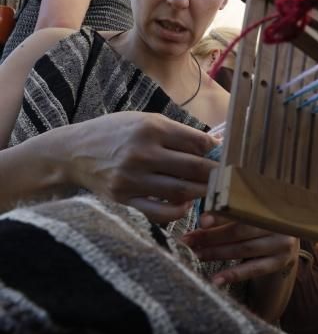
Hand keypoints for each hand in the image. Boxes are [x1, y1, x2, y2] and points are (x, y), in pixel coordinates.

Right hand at [66, 111, 217, 222]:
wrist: (72, 152)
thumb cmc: (114, 133)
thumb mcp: (144, 121)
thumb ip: (177, 133)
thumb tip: (215, 145)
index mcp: (151, 128)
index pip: (197, 143)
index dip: (218, 153)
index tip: (228, 159)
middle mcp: (142, 152)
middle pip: (194, 168)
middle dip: (216, 176)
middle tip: (228, 180)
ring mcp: (132, 178)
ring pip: (181, 191)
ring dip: (201, 194)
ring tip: (211, 193)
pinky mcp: (123, 199)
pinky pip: (158, 212)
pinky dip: (177, 211)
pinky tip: (185, 205)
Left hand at [183, 213, 298, 320]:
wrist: (286, 241)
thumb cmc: (259, 224)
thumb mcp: (250, 214)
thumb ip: (231, 213)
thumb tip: (201, 221)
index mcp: (268, 204)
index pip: (240, 210)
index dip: (220, 216)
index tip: (201, 221)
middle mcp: (278, 222)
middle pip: (239, 230)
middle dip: (211, 236)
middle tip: (189, 241)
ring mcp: (282, 243)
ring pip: (244, 249)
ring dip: (217, 253)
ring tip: (197, 255)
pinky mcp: (281, 262)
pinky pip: (254, 269)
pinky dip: (234, 274)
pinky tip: (216, 279)